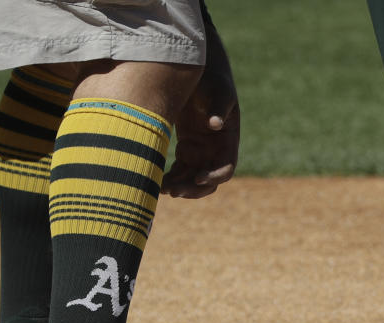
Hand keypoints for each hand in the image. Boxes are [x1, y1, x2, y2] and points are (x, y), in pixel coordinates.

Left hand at [162, 26, 238, 198]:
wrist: (195, 69)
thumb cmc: (210, 78)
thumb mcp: (217, 89)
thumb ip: (218, 106)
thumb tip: (215, 124)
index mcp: (228, 139)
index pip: (226, 167)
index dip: (214, 176)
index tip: (197, 178)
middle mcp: (216, 150)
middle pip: (209, 180)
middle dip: (193, 189)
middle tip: (174, 192)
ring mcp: (201, 151)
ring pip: (192, 179)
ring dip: (180, 187)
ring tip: (162, 190)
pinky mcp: (186, 148)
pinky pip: (180, 170)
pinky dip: (170, 178)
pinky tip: (155, 182)